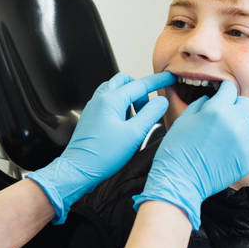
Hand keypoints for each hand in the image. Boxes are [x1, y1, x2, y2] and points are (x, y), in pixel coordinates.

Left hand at [27, 71, 173, 223]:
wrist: (78, 169)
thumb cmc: (103, 155)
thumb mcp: (135, 134)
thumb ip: (151, 114)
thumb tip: (161, 101)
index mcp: (111, 99)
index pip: (141, 84)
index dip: (158, 81)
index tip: (169, 78)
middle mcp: (100, 98)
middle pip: (125, 81)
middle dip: (140, 90)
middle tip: (148, 107)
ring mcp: (94, 106)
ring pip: (115, 90)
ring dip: (129, 97)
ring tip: (136, 117)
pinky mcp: (91, 116)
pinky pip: (108, 101)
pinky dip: (120, 105)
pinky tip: (124, 123)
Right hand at [133, 79, 248, 229]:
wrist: (180, 179)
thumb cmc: (177, 149)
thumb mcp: (183, 119)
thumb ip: (200, 104)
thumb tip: (211, 99)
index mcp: (216, 109)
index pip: (230, 88)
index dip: (224, 93)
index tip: (222, 99)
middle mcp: (234, 121)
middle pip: (247, 103)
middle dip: (237, 107)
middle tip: (228, 118)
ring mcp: (245, 141)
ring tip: (240, 131)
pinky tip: (247, 146)